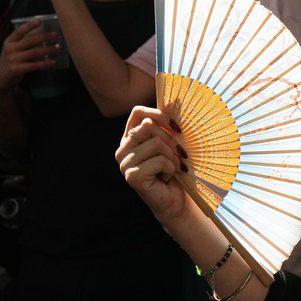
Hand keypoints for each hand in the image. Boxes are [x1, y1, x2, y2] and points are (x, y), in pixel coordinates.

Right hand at [0, 20, 58, 92]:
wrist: (0, 77)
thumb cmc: (10, 60)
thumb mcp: (12, 48)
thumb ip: (22, 42)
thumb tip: (42, 35)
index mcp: (9, 41)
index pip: (19, 31)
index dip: (29, 25)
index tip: (40, 21)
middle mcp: (10, 49)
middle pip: (29, 40)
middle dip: (43, 37)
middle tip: (55, 34)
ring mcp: (14, 59)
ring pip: (34, 52)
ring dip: (47, 49)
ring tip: (58, 48)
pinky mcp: (18, 69)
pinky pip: (34, 65)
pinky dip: (45, 63)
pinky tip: (53, 61)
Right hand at [115, 108, 189, 225]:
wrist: (175, 200)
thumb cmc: (174, 171)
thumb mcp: (172, 144)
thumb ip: (168, 126)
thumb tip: (176, 100)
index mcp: (130, 138)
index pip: (138, 113)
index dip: (158, 114)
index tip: (176, 126)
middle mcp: (123, 149)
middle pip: (149, 126)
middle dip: (171, 142)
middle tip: (177, 157)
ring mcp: (125, 163)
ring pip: (156, 143)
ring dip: (172, 157)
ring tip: (172, 169)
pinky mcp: (132, 176)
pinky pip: (159, 160)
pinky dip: (170, 169)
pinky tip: (166, 178)